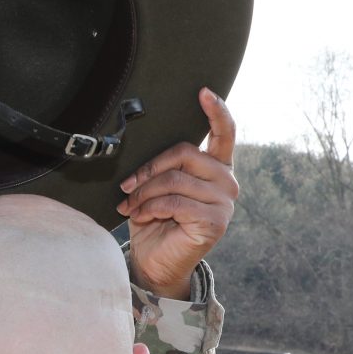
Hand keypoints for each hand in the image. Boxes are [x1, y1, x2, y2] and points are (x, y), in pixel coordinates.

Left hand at [119, 88, 238, 299]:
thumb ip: (163, 165)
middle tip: (125, 187)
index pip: (224, 133)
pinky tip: (141, 216)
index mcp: (216, 167)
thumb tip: (143, 139)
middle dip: (148, 169)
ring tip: (129, 205)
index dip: (216, 110)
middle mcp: (227, 181)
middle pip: (185, 153)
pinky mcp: (215, 221)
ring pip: (174, 180)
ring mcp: (225, 202)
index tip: (203, 91)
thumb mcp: (158, 186)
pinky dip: (150, 207)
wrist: (155, 262)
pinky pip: (173, 202)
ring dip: (143, 193)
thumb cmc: (155, 221)